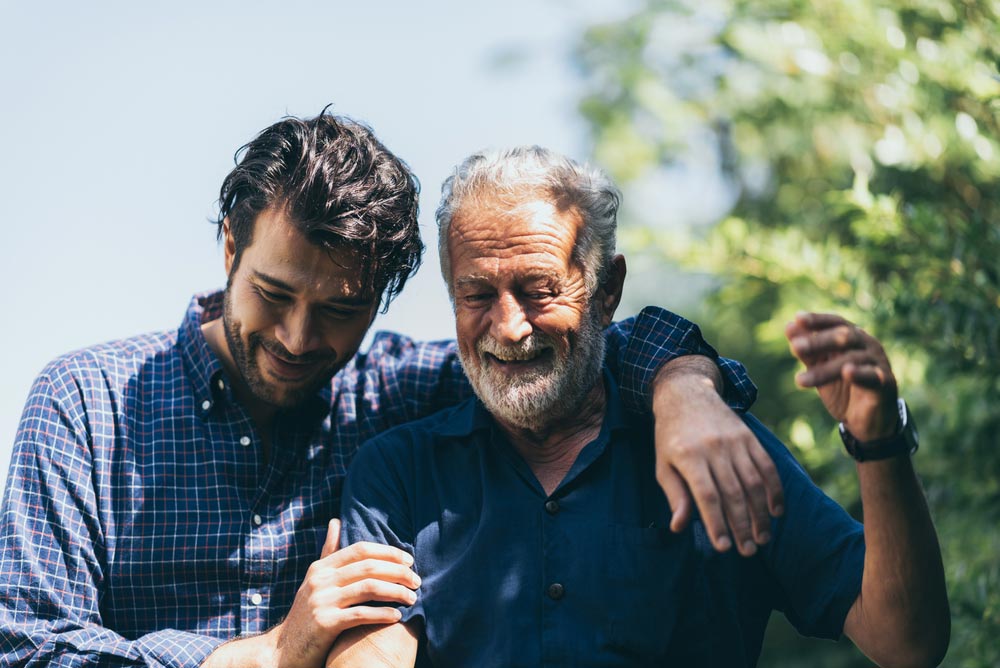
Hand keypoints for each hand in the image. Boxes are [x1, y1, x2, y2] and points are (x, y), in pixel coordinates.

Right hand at [265, 519, 419, 667]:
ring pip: (368, 588)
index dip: (388, 552)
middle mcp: (320, 580)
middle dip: (398, 572)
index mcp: (321, 568)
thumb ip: (328, 553)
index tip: (409, 561)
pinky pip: (360, 614)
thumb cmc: (307, 614)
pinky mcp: (324, 624)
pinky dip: (382, 614)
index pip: (361, 550)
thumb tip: (336, 521)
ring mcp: (321, 601)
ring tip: (412, 598)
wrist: (282, 651)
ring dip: (396, 592)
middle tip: (417, 581)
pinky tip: (397, 616)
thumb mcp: (315, 581)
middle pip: (369, 567)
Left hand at [652, 358, 783, 556]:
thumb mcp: (663, 464)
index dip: (717, 523)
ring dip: (761, 514)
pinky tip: (776, 512)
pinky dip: (775, 491)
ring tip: (762, 539)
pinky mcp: (749, 438)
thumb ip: (675, 495)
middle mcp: (714, 448)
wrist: (687, 395)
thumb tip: (679, 527)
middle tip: (747, 551)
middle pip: (733, 493)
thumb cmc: (671, 437)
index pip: (707, 495)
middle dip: (742, 526)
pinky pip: (767, 466)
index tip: (724, 547)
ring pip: (754, 483)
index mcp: (688, 456)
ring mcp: (735, 441)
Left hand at [786, 312, 898, 440]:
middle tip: (795, 347)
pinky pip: (872, 376)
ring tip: (800, 380)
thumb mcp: (820, 369)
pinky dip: (859, 373)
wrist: (867, 421)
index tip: (797, 318)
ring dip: (824, 369)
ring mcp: (879, 362)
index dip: (818, 320)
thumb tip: (789, 327)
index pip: (836, 322)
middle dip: (818, 341)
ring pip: (852, 359)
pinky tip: (846, 372)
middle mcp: (868, 345)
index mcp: (853, 337)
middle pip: (845, 336)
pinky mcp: (886, 383)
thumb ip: (807, 352)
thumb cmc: (843, 389)